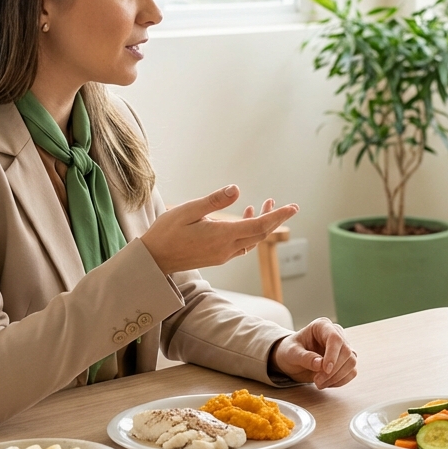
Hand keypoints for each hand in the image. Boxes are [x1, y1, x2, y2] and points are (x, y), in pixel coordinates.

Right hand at [140, 185, 297, 273]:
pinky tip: (243, 219)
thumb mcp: (188, 210)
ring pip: (252, 240)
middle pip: (260, 234)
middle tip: (277, 201)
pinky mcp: (218, 257)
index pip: (259, 226)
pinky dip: (249, 231)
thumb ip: (214, 200)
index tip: (293, 208)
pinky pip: (242, 245)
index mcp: (222, 235)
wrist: (154, 259)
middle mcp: (226, 248)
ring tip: (263, 205)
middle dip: (273, 218)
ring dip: (261, 224)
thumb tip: (236, 189)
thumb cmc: (167, 232)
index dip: (278, 216)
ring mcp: (223, 255)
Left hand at [270, 317, 357, 387]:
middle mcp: (336, 334)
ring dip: (336, 377)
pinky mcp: (346, 361)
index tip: (325, 369)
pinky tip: (326, 383)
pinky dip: (340, 381)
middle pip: (346, 352)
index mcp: (322, 326)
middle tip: (317, 381)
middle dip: (333, 370)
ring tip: (319, 383)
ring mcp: (343, 348)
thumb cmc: (290, 351)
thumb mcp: (291, 353)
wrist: (291, 360)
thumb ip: (305, 357)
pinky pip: (351, 372)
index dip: (333, 354)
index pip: (335, 338)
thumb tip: (320, 365)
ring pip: (351, 363)